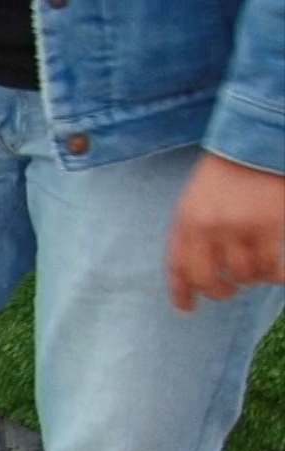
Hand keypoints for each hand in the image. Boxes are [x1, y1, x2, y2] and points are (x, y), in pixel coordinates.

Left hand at [167, 153, 284, 312]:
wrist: (256, 141)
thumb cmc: (226, 172)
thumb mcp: (195, 199)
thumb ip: (192, 230)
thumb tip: (193, 270)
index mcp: (186, 220)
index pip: (177, 267)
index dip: (181, 292)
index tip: (187, 308)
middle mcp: (208, 228)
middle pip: (207, 279)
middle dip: (218, 292)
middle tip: (229, 291)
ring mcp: (240, 228)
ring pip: (242, 274)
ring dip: (249, 280)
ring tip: (254, 274)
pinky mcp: (270, 226)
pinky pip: (271, 266)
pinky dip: (274, 276)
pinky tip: (276, 275)